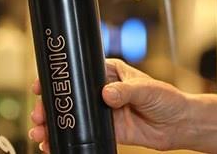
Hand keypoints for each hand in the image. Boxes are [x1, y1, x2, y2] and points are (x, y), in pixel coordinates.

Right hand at [29, 59, 191, 151]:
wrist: (178, 124)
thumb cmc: (166, 98)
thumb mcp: (146, 89)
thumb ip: (126, 91)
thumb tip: (107, 93)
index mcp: (110, 72)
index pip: (80, 71)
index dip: (60, 77)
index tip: (43, 84)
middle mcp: (102, 90)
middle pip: (71, 96)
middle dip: (51, 105)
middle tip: (38, 114)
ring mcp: (103, 111)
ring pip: (72, 116)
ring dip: (54, 123)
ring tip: (40, 132)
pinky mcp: (106, 130)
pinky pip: (82, 134)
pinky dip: (66, 138)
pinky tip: (53, 143)